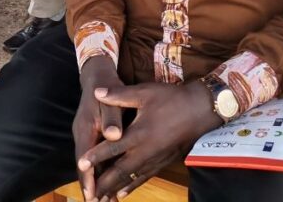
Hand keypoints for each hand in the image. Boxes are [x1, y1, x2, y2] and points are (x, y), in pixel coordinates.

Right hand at [73, 56, 125, 200]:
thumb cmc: (105, 85)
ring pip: (88, 162)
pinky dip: (98, 170)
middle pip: (83, 165)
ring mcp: (85, 135)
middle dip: (90, 185)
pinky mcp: (91, 134)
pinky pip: (92, 156)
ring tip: (104, 199)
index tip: (91, 195)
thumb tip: (114, 135)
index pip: (83, 159)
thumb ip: (112, 118)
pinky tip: (107, 180)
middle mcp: (81, 134)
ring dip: (95, 180)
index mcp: (84, 128)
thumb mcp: (111, 99)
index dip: (87, 178)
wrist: (97, 73)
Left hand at [78, 80, 221, 200]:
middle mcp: (146, 151)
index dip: (96, 155)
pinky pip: (144, 178)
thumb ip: (119, 95)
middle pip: (120, 171)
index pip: (112, 147)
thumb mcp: (144, 92)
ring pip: (131, 178)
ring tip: (101, 200)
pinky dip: (131, 186)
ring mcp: (155, 159)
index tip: (81, 164)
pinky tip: (121, 194)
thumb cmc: (172, 99)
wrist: (200, 110)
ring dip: (114, 189)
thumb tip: (96, 91)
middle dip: (103, 183)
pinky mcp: (163, 162)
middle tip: (89, 195)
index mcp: (139, 133)